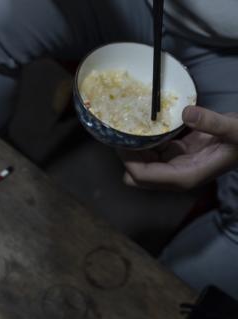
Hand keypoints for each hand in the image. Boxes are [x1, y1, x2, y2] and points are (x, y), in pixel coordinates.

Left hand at [120, 106, 237, 190]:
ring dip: (134, 146)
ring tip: (129, 122)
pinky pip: (153, 150)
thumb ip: (212, 123)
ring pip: (142, 162)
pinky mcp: (178, 154)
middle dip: (127, 154)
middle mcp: (176, 175)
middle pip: (136, 173)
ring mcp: (176, 165)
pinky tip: (145, 122)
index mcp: (184, 176)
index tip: (121, 137)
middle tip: (122, 128)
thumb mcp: (235, 129)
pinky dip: (146, 139)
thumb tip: (186, 113)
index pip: (142, 175)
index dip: (127, 159)